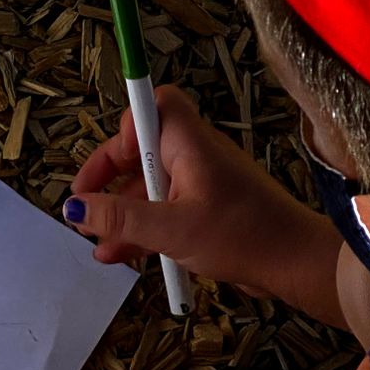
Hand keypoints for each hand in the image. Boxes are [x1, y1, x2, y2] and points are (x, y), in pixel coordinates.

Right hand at [64, 84, 333, 298]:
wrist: (294, 264)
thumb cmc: (244, 236)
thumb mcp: (172, 229)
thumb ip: (121, 218)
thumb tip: (76, 208)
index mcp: (189, 144)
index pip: (153, 105)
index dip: (125, 127)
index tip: (110, 162)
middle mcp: (195, 156)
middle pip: (141, 150)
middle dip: (110, 178)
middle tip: (84, 206)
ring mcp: (202, 184)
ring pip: (150, 186)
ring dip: (122, 211)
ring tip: (96, 240)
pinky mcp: (207, 211)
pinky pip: (165, 211)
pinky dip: (142, 228)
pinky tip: (118, 253)